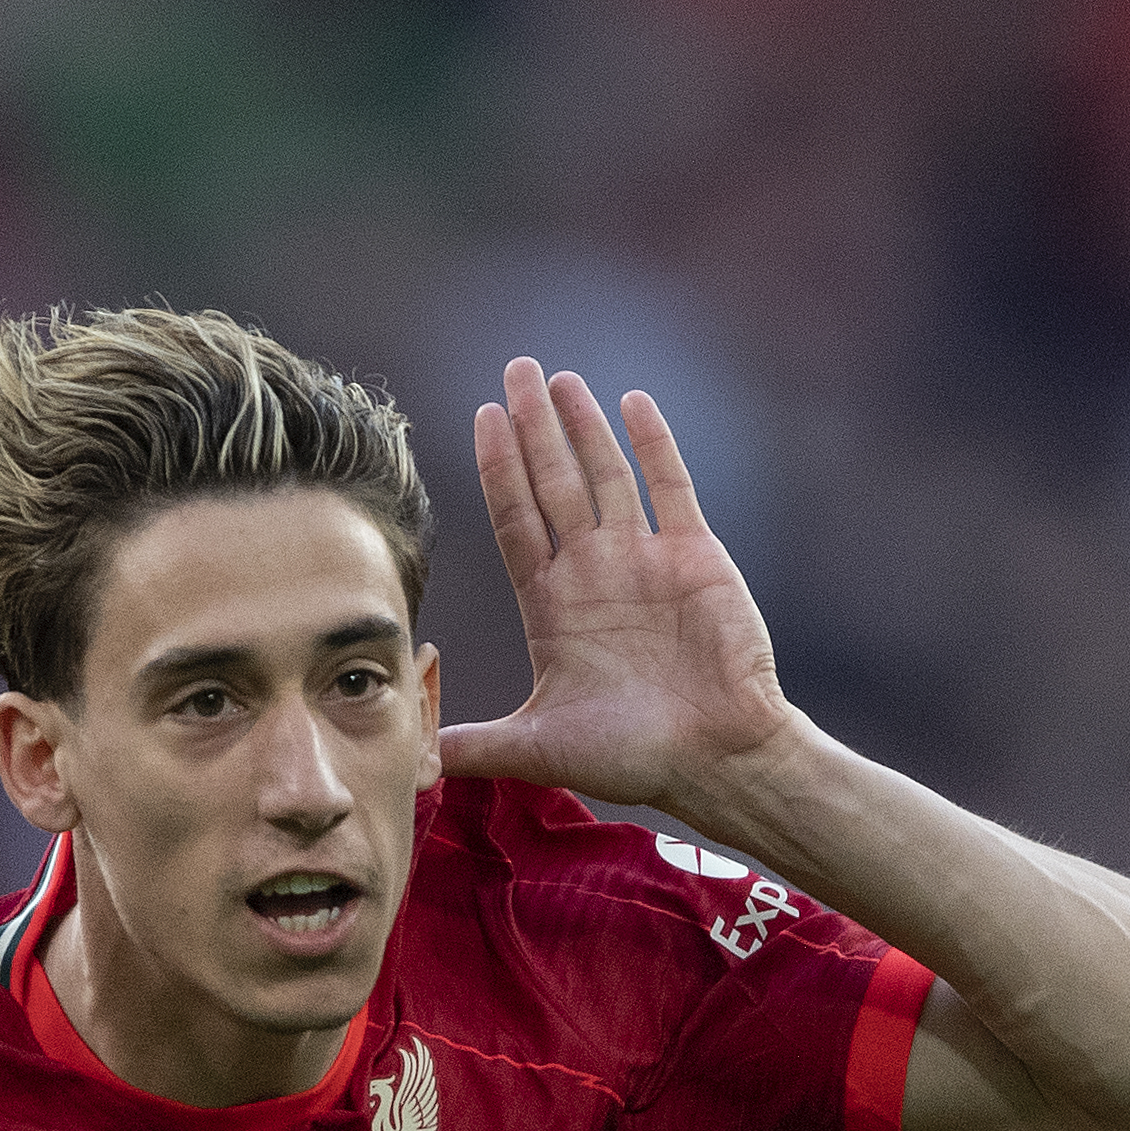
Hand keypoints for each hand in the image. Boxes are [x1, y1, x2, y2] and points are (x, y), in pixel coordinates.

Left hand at [432, 359, 804, 823]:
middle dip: (531, 427)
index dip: (497, 470)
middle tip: (514, 371)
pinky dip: (653, 444)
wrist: (717, 760)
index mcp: (552, 606)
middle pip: (552, 483)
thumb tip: (412, 757)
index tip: (481, 419)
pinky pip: (670, 486)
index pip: (515, 521)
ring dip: (582, 426)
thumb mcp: (539, 748)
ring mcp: (644, 559)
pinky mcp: (694, 555)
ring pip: (605, 474)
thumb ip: (478, 742)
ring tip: (558, 377)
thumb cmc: (634, 757)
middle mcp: (593, 571)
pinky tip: (631, 403)